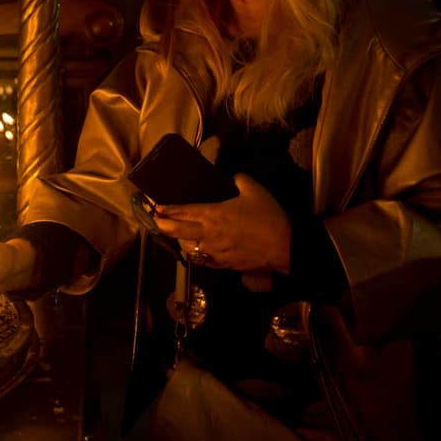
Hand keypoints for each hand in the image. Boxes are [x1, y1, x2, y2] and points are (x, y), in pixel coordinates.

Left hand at [152, 173, 291, 273]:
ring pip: (188, 248)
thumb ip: (239, 179)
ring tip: (177, 234)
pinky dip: (197, 254)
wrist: (285, 247)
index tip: (155, 206)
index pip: (182, 211)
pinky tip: (198, 250)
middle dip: (162, 225)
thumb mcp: (254, 190)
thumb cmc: (268, 217)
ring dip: (180, 240)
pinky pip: (204, 260)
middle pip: (177, 231)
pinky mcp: (224, 265)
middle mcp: (208, 234)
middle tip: (155, 220)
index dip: (166, 209)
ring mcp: (215, 252)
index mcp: (213, 215)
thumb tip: (232, 176)